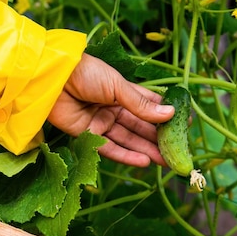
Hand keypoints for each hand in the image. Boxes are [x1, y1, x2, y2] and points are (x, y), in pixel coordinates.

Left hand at [47, 53, 174, 166]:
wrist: (52, 78)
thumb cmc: (86, 73)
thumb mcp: (117, 86)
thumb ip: (141, 105)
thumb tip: (170, 114)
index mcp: (121, 91)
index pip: (148, 105)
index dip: (165, 115)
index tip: (184, 125)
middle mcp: (113, 107)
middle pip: (140, 126)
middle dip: (158, 139)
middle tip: (178, 152)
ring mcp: (101, 122)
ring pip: (128, 139)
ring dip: (147, 150)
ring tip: (166, 162)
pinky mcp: (87, 135)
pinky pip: (110, 148)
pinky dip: (127, 156)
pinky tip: (144, 162)